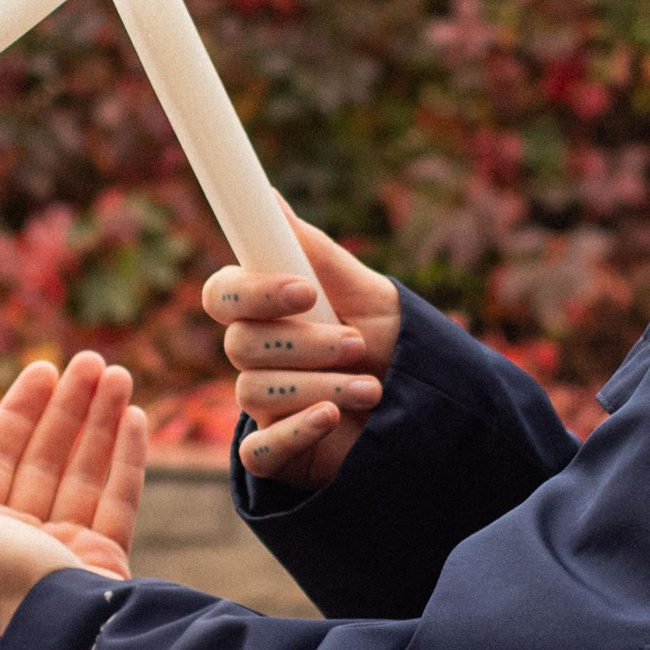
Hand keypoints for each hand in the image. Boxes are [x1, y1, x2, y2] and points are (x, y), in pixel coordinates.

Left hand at [0, 351, 148, 634]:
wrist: (70, 628)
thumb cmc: (4, 578)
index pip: (0, 455)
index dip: (20, 410)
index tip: (44, 369)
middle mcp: (22, 536)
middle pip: (47, 456)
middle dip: (69, 406)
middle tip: (94, 362)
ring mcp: (67, 547)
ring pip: (86, 470)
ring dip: (102, 419)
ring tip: (119, 375)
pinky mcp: (108, 558)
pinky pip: (119, 497)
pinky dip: (128, 456)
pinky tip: (135, 415)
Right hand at [208, 217, 399, 492]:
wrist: (427, 405)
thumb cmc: (388, 338)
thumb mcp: (363, 290)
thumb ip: (312, 250)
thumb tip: (268, 195)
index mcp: (263, 310)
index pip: (222, 294)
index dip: (255, 292)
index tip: (304, 291)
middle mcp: (255, 356)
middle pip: (241, 345)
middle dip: (305, 344)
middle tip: (356, 345)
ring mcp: (262, 406)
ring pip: (255, 392)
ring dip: (319, 386)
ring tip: (370, 388)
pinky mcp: (275, 454)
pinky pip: (258, 450)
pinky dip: (296, 432)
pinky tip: (332, 419)